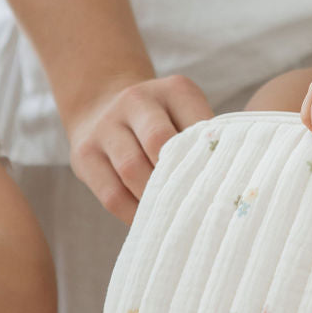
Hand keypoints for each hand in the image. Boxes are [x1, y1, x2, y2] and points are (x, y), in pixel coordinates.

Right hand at [68, 75, 213, 223]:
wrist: (102, 106)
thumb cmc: (163, 122)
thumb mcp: (186, 115)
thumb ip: (206, 141)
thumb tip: (228, 188)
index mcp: (173, 90)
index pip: (197, 124)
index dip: (208, 158)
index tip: (223, 186)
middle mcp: (136, 100)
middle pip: (159, 141)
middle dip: (178, 177)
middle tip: (197, 206)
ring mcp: (105, 126)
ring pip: (132, 170)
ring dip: (156, 199)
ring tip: (176, 219)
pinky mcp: (83, 154)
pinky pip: (111, 194)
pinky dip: (133, 214)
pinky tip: (150, 222)